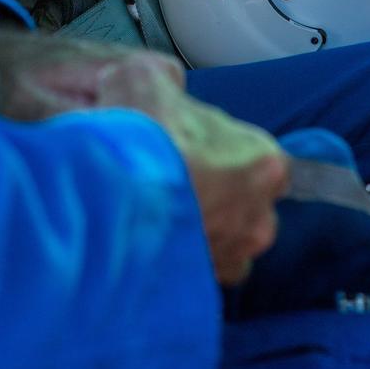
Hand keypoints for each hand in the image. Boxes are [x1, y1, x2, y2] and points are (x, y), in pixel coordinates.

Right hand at [0, 32, 287, 284]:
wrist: (105, 205)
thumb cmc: (140, 142)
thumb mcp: (144, 76)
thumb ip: (161, 79)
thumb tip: (155, 81)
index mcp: (264, 163)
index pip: (256, 153)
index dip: (218, 145)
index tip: (188, 141)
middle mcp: (258, 218)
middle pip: (240, 199)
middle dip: (210, 188)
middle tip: (166, 175)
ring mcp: (230, 260)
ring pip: (217, 238)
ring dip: (191, 226)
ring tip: (149, 209)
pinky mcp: (198, 292)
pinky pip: (190, 270)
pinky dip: (170, 257)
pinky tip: (140, 237)